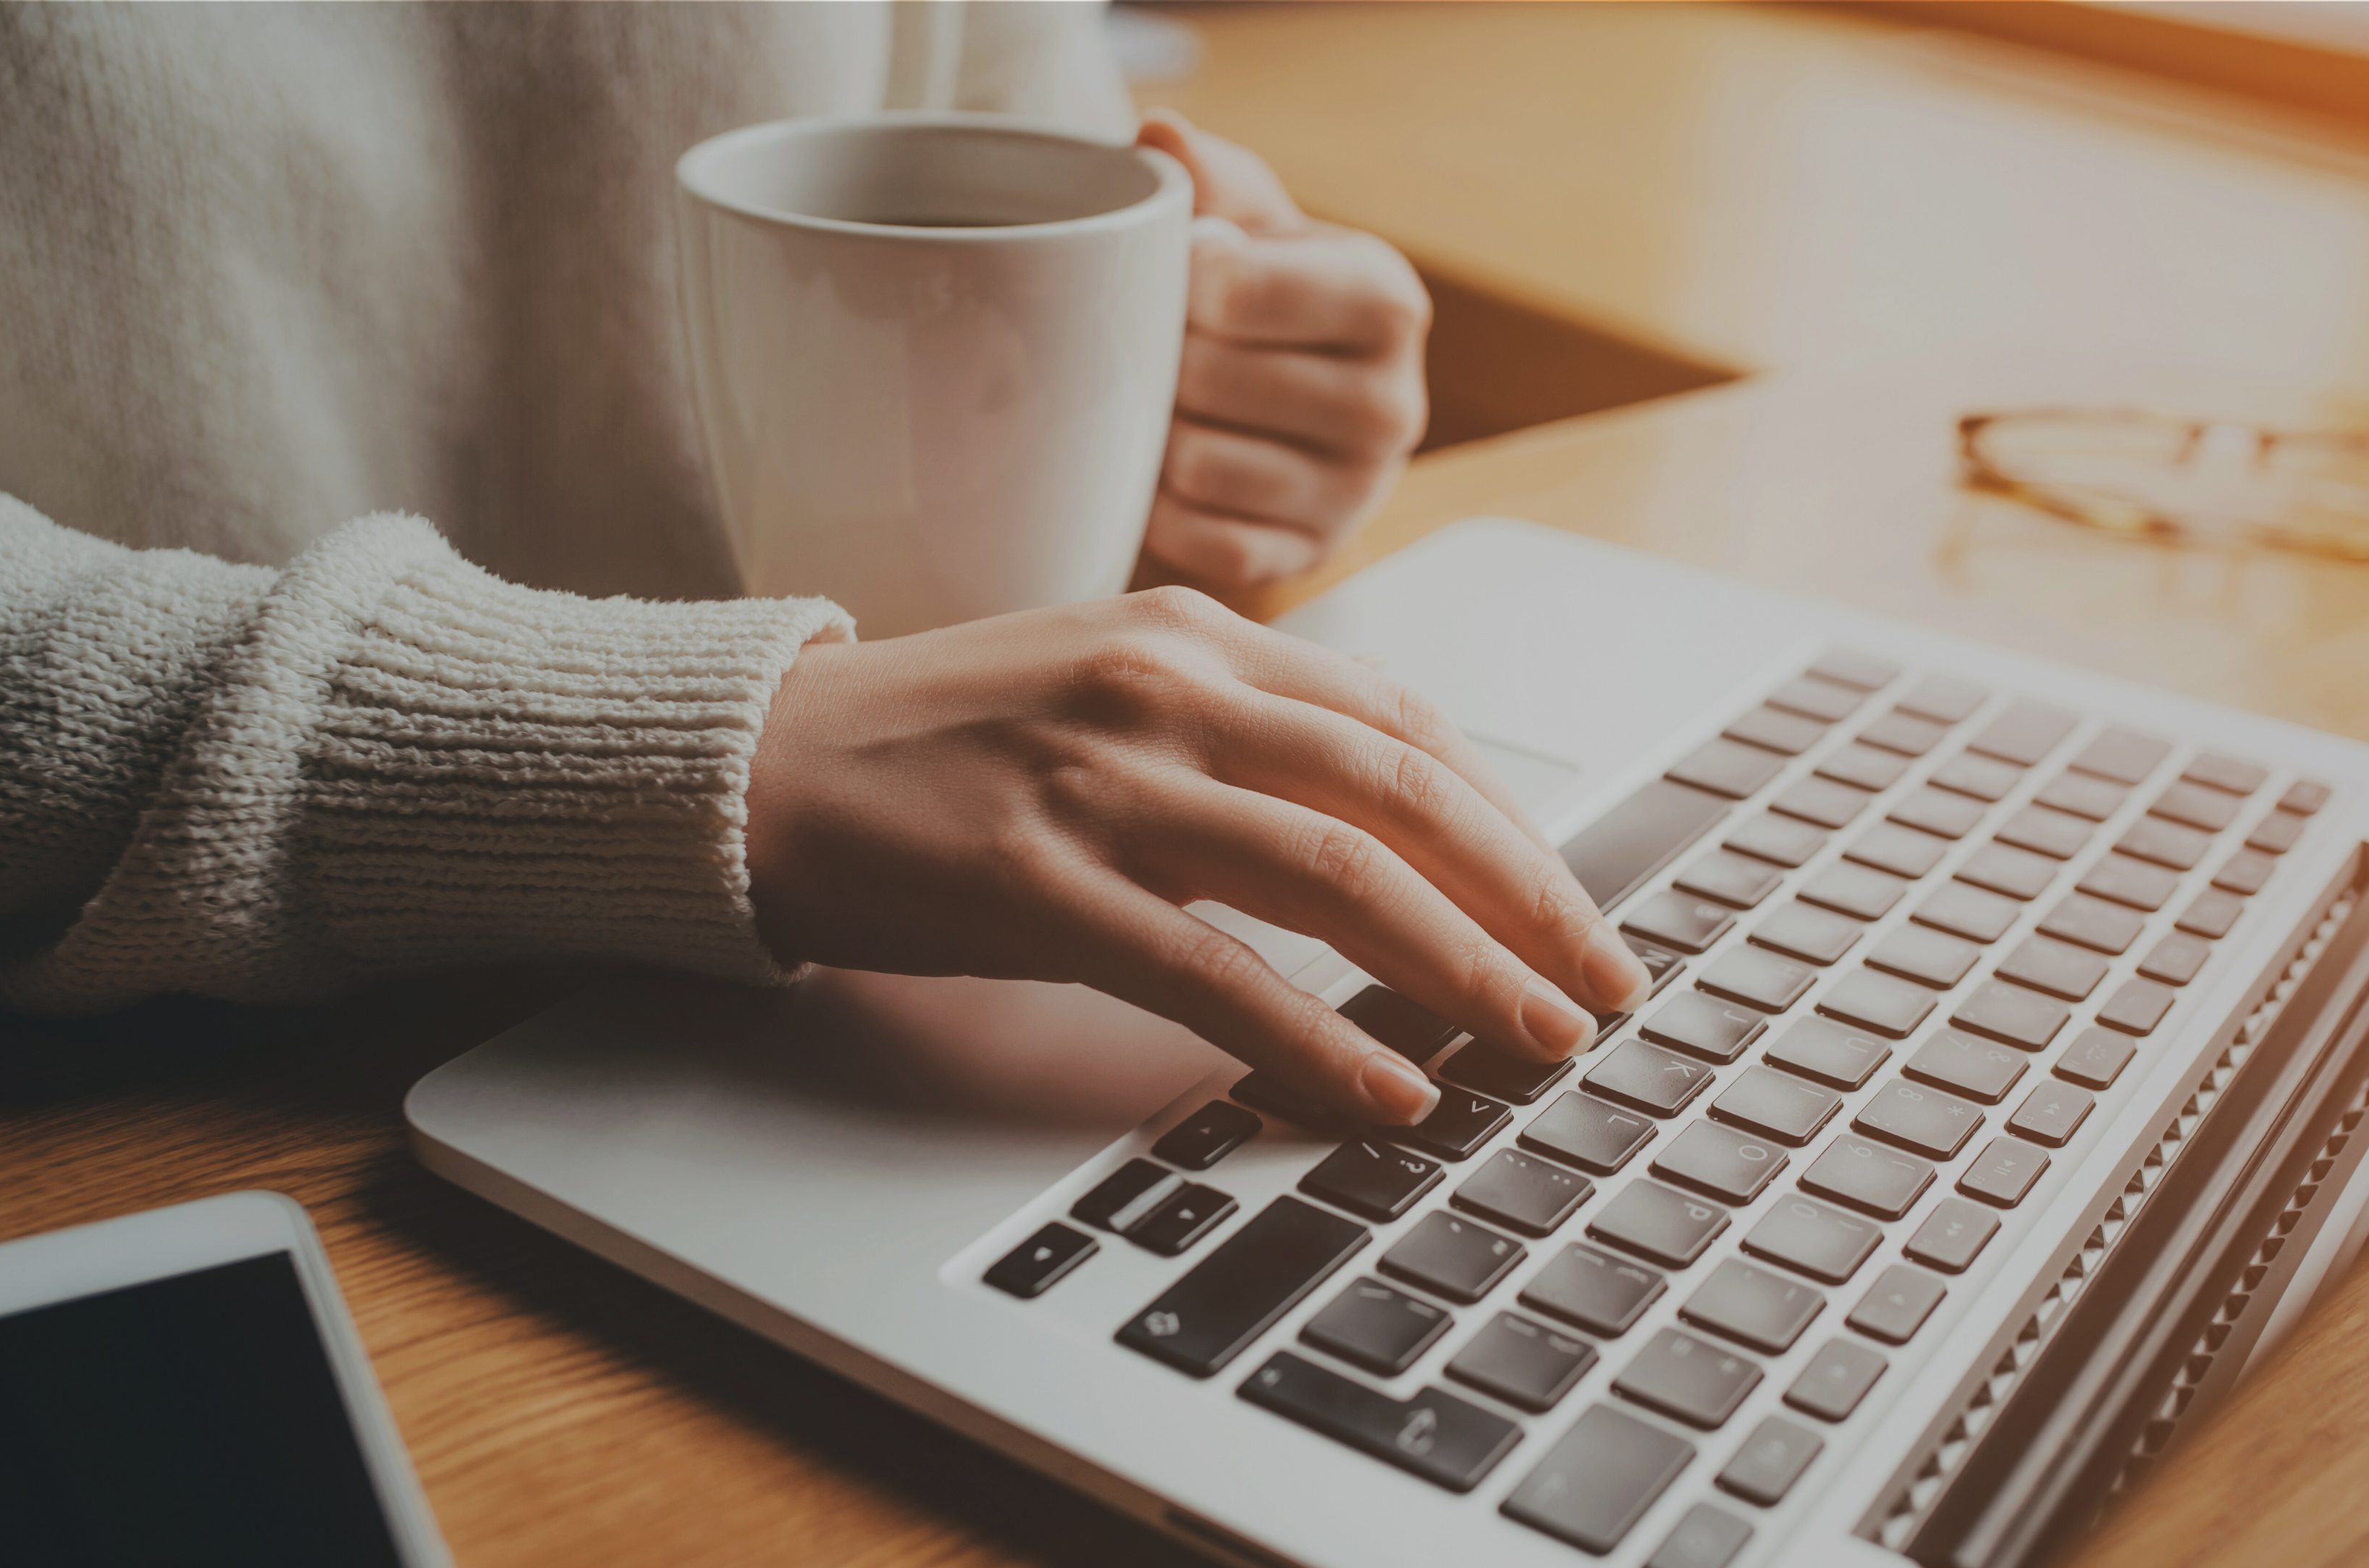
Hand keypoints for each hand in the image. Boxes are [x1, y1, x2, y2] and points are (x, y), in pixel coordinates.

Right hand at [743, 589, 1650, 1124]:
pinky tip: (1384, 1090)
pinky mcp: (1040, 877)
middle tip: (1607, 986)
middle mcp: (1167, 684)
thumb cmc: (941, 739)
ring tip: (1538, 1043)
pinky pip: (1214, 969)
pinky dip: (1316, 1035)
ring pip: (1335, 871)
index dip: (1509, 822)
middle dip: (1528, 896)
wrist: (761, 761)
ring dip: (1461, 965)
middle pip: (1401, 789)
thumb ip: (1237, 725)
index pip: (1403, 722)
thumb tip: (1384, 815)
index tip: (1572, 903)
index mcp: (1195, 630)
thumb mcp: (1106, 681)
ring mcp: (1103, 777)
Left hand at [1135, 110, 1429, 587]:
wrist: (1297, 400)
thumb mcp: (1251, 219)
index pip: (1240, 292)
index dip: (1172, 285)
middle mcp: (1393, 404)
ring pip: (1200, 465)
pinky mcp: (1309, 557)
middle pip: (1211, 382)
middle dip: (1159, 363)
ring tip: (1155, 406)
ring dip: (1154, 436)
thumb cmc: (1265, 295)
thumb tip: (1162, 138)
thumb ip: (1207, 176)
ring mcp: (1357, 492)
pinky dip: (1162, 508)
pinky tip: (1160, 471)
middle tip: (1148, 350)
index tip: (1166, 280)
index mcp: (1386, 301)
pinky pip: (1204, 541)